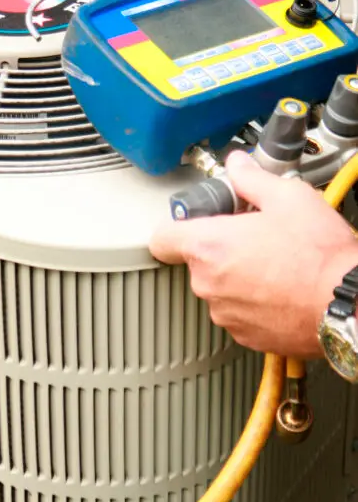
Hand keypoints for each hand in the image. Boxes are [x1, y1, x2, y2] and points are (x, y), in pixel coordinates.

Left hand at [149, 151, 357, 356]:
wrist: (345, 302)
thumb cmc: (320, 256)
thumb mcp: (289, 198)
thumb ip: (253, 179)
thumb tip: (238, 166)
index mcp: (210, 246)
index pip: (162, 238)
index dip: (177, 226)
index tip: (195, 222)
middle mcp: (210, 284)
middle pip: (198, 261)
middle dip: (222, 248)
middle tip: (255, 236)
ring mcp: (226, 314)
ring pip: (220, 289)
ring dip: (239, 277)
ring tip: (275, 263)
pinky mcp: (245, 336)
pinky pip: (239, 313)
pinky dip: (254, 302)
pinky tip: (281, 288)